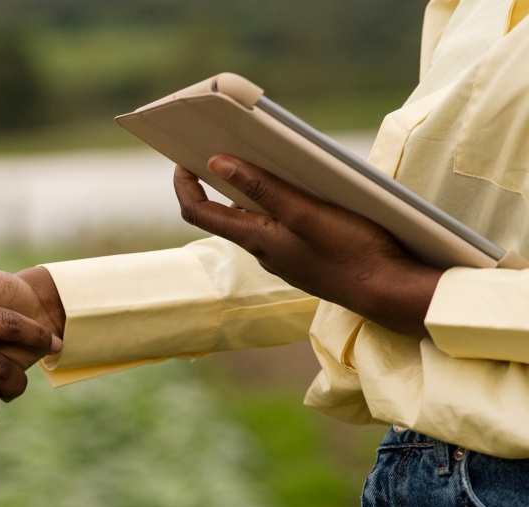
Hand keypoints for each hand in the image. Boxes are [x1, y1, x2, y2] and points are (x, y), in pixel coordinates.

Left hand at [175, 155, 443, 336]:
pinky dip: (283, 204)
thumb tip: (216, 163)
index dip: (184, 185)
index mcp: (256, 239)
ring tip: (268, 157)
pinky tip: (304, 187)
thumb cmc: (352, 252)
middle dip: (222, 178)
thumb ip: (262, 189)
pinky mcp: (307, 257)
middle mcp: (263, 250)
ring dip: (257, 189)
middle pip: (227, 212)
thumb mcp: (306, 213)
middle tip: (225, 145)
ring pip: (259, 218)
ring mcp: (285, 256)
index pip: (198, 212)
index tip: (181, 160)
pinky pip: (283, 226)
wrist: (392, 294)